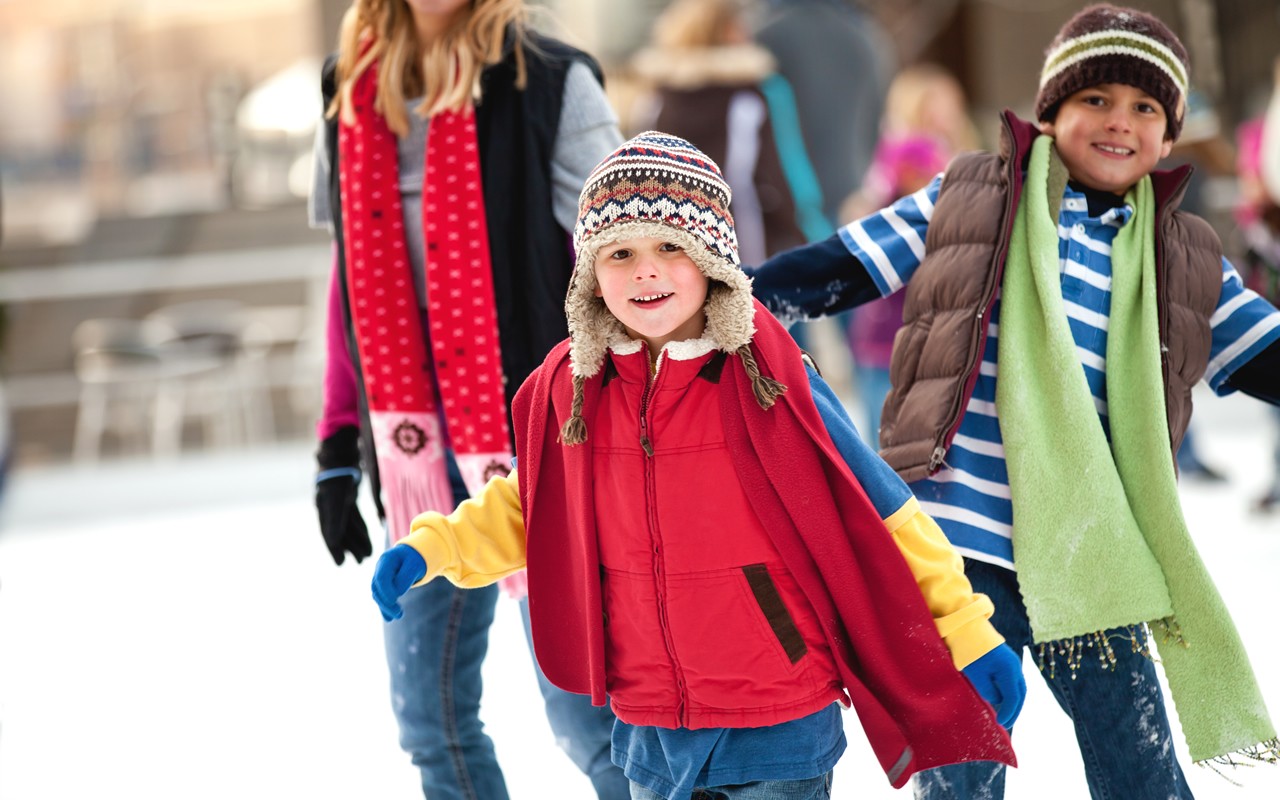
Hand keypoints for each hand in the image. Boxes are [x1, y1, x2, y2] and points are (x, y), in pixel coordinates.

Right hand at [315, 427, 371, 565]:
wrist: (340, 456)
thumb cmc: (337, 479)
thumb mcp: (335, 502)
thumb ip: (334, 523)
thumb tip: (333, 543)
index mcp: (324, 512)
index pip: (329, 536)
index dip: (335, 550)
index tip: (340, 564)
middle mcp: (330, 509)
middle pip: (341, 533)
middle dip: (350, 548)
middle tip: (361, 562)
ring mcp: (339, 503)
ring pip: (349, 526)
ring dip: (358, 539)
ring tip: (367, 553)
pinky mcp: (348, 497)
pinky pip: (355, 517)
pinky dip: (361, 527)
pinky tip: (368, 536)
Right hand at [372, 545, 426, 620]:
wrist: (413, 554)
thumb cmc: (414, 558)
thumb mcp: (414, 565)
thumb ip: (405, 578)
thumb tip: (396, 594)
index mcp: (386, 560)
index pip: (382, 578)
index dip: (386, 591)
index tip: (395, 601)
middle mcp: (379, 569)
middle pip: (377, 588)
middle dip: (386, 602)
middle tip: (400, 614)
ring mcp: (379, 577)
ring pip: (378, 595)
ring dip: (386, 607)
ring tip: (398, 616)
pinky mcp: (383, 586)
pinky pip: (381, 598)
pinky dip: (385, 608)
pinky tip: (389, 619)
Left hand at [961, 644, 1025, 728]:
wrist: (967, 629)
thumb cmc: (970, 652)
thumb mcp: (977, 675)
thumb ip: (989, 691)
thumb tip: (997, 699)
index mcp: (1009, 670)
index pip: (1013, 697)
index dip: (1008, 712)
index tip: (1000, 723)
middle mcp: (1015, 666)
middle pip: (1020, 693)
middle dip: (1014, 710)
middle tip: (1006, 723)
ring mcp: (1012, 663)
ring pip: (1018, 687)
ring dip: (1013, 702)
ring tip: (1005, 715)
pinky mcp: (1007, 661)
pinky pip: (1012, 681)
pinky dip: (1010, 693)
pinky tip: (1002, 700)